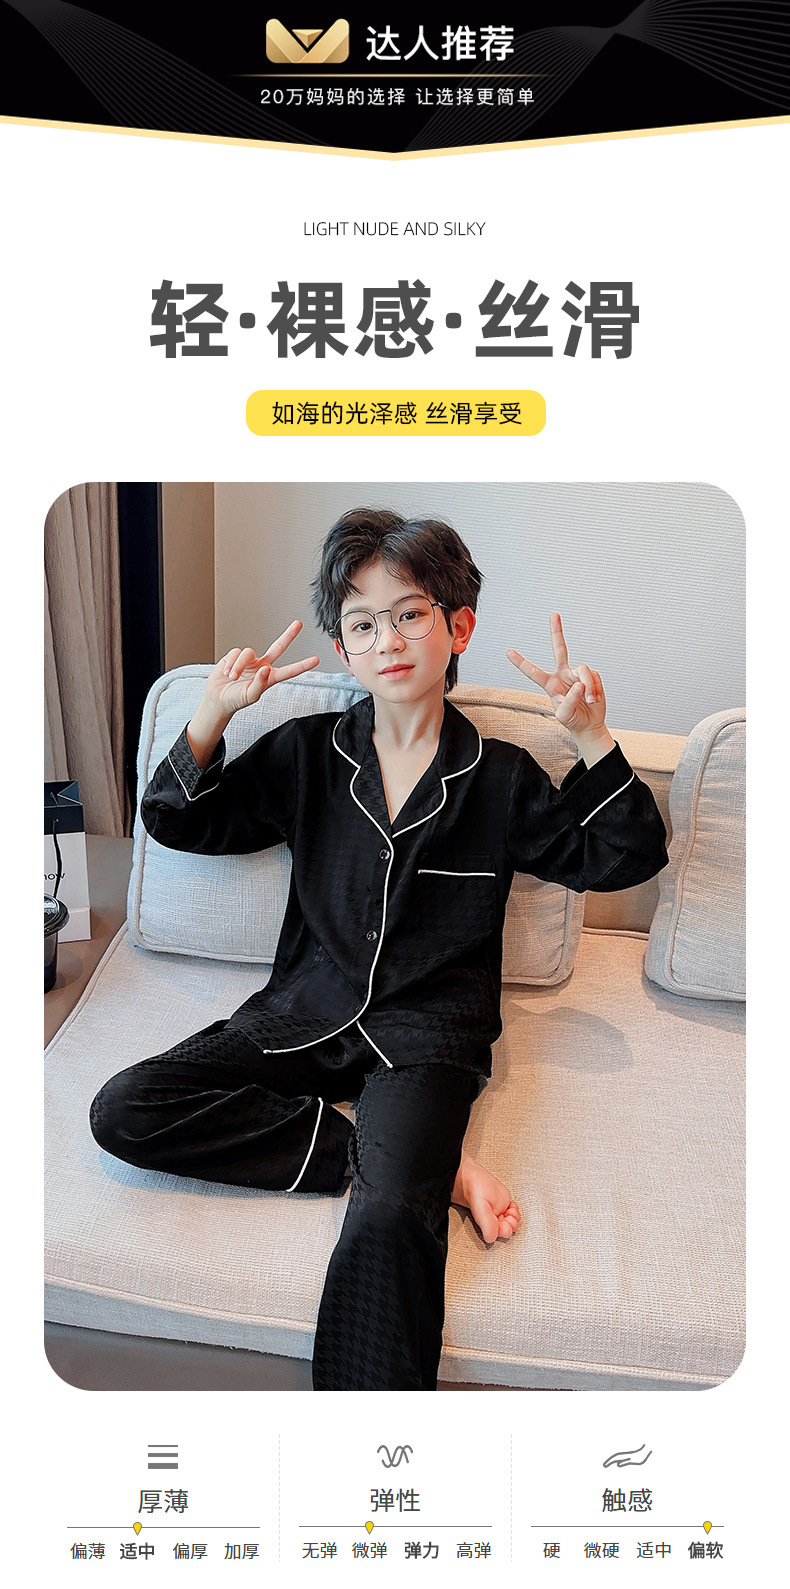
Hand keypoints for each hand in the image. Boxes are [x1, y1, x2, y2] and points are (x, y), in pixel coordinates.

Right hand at [205, 622, 319, 716]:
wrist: (218, 698)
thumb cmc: (236, 700)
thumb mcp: (250, 696)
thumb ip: (259, 684)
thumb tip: (265, 669)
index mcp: (270, 678)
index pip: (289, 670)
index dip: (302, 665)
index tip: (316, 660)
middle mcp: (262, 666)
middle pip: (278, 647)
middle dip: (288, 635)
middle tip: (298, 624)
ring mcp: (250, 660)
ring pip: (247, 652)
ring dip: (238, 666)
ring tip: (232, 677)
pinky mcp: (236, 656)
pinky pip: (235, 653)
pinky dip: (230, 663)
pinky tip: (226, 672)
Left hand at [507, 612, 607, 736]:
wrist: (589, 723)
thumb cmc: (572, 719)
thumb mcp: (564, 715)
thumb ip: (569, 700)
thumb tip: (579, 685)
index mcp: (550, 684)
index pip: (533, 672)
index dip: (521, 663)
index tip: (509, 652)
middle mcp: (562, 674)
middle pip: (560, 649)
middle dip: (557, 632)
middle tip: (554, 615)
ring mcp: (577, 674)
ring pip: (583, 670)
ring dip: (588, 686)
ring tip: (590, 700)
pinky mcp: (591, 676)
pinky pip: (594, 677)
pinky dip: (595, 689)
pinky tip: (594, 699)